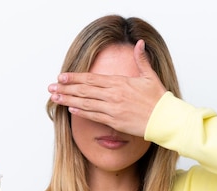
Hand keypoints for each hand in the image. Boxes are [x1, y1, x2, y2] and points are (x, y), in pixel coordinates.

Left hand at [48, 39, 166, 137]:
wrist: (165, 119)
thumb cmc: (159, 99)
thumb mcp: (150, 76)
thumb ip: (141, 60)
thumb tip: (139, 43)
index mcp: (120, 82)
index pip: (91, 78)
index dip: (74, 77)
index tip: (61, 76)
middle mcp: (113, 95)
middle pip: (84, 90)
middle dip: (65, 88)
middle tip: (51, 87)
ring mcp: (113, 109)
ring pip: (85, 103)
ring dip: (68, 101)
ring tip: (55, 98)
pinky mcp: (114, 121)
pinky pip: (94, 116)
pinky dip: (81, 112)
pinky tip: (71, 109)